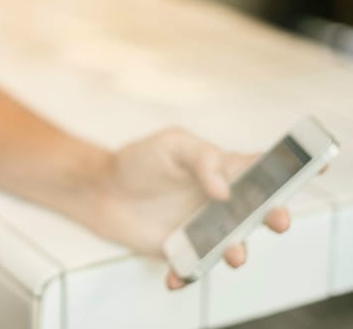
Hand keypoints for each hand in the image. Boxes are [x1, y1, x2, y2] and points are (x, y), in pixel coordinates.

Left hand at [84, 128, 289, 288]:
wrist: (101, 190)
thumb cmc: (138, 161)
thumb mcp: (171, 145)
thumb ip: (202, 160)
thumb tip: (224, 190)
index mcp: (224, 170)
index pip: (264, 168)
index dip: (293, 168)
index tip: (318, 165)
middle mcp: (222, 202)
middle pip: (259, 212)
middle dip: (275, 217)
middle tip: (277, 220)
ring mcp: (205, 228)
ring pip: (234, 245)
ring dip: (237, 252)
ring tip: (232, 254)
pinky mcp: (184, 251)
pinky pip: (195, 268)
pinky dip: (189, 274)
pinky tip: (177, 274)